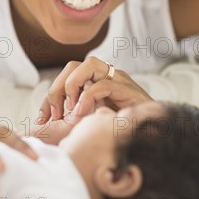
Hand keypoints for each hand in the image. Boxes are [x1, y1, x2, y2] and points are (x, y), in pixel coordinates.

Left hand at [38, 56, 152, 121]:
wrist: (156, 134)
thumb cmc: (124, 131)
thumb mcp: (92, 124)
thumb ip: (75, 119)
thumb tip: (49, 123)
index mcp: (95, 83)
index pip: (66, 76)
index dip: (50, 96)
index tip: (41, 118)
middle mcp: (106, 76)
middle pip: (73, 65)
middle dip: (57, 88)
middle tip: (52, 114)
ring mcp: (118, 80)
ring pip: (87, 65)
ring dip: (72, 86)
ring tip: (69, 109)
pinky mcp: (128, 89)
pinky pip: (103, 84)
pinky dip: (88, 97)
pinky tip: (82, 114)